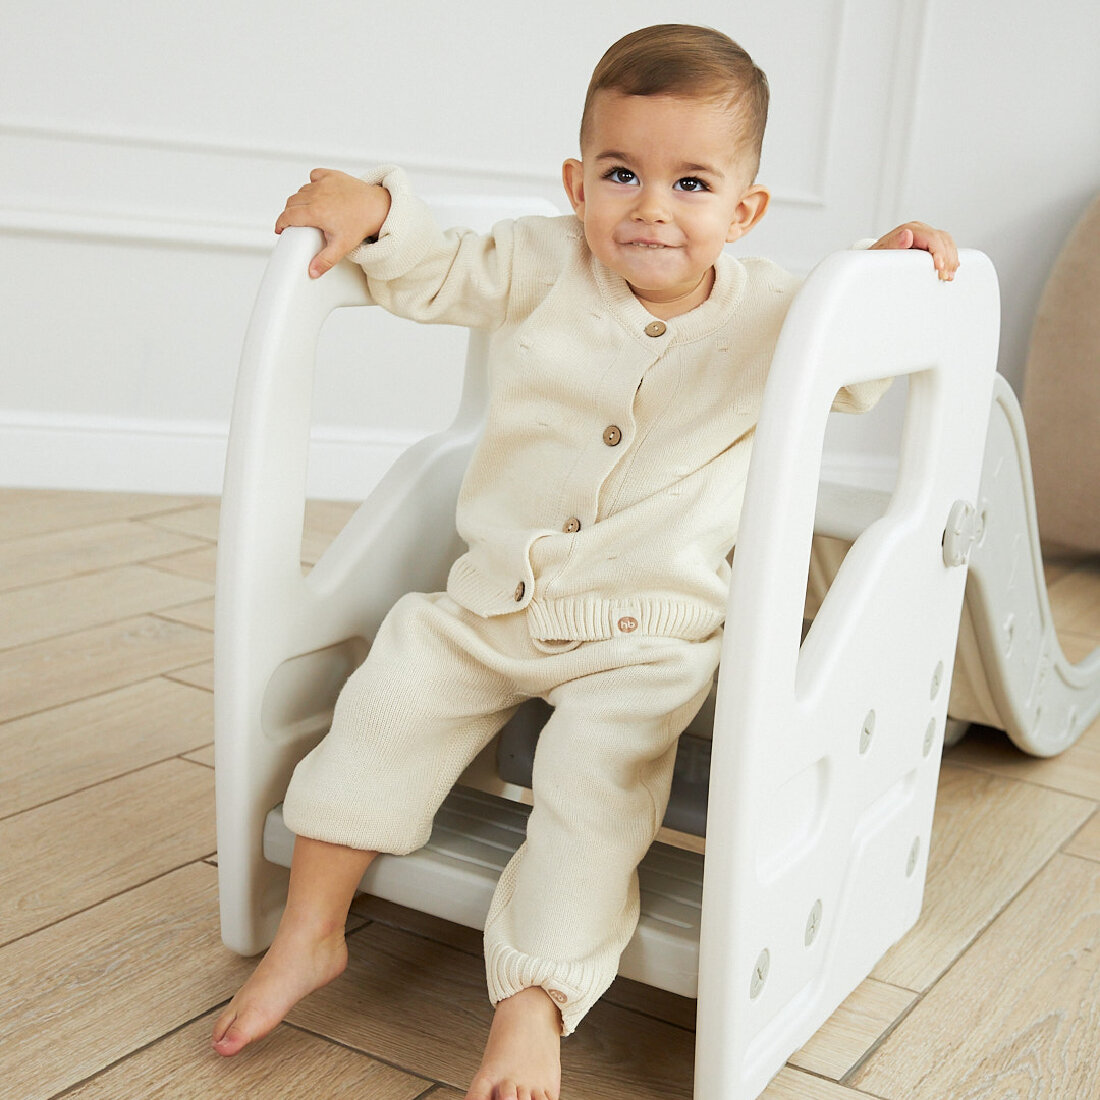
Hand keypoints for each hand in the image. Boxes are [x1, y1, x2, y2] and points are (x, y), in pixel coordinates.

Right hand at [275, 168, 391, 277]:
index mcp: (315, 212)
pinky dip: (312, 183)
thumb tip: (312, 272)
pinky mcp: (332, 175)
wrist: (377, 207)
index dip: (280, 223)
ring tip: (306, 210)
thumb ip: (325, 260)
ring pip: (302, 190)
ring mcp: (324, 183)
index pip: (288, 216)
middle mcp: (316, 195)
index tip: (280, 229)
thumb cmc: (360, 224)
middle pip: (292, 202)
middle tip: (294, 223)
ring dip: (300, 200)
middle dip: (289, 213)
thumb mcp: (342, 246)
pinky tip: (317, 192)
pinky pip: (314, 176)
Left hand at [870, 221, 958, 280]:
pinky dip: (950, 258)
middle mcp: (919, 230)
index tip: (940, 267)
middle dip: (947, 259)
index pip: (932, 237)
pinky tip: (951, 269)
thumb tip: (907, 235)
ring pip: (947, 243)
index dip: (938, 252)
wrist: (874, 260)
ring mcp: (925, 236)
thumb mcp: (881, 253)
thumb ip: (894, 244)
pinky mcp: (929, 244)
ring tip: (949, 276)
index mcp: (910, 229)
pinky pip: (946, 247)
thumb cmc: (877, 258)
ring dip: (951, 259)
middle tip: (946, 276)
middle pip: (943, 239)